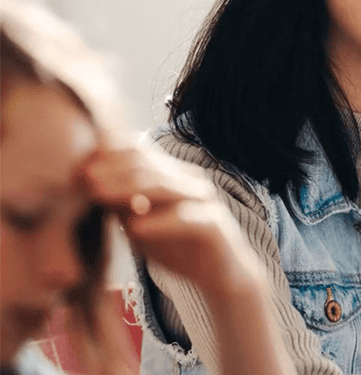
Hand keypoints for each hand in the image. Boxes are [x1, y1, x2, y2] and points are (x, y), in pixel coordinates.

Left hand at [80, 144, 263, 297]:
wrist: (220, 274)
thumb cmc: (178, 247)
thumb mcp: (140, 225)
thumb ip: (120, 206)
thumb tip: (85, 186)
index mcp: (173, 175)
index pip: (139, 151)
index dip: (108, 154)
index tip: (76, 167)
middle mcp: (190, 181)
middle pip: (147, 165)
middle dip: (111, 170)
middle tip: (83, 178)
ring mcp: (204, 201)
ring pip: (163, 186)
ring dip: (128, 189)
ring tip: (99, 195)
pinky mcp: (214, 224)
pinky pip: (185, 219)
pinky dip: (159, 222)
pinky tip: (136, 228)